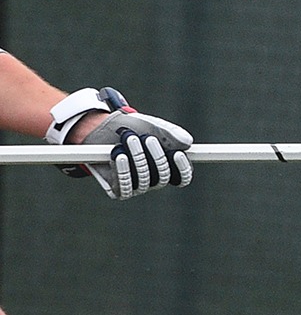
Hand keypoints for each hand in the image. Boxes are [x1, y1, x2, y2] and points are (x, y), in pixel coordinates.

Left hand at [49, 87, 193, 198]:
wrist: (98, 132)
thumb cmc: (130, 128)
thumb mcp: (151, 125)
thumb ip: (170, 132)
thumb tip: (187, 142)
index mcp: (167, 166)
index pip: (182, 177)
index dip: (183, 168)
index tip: (177, 153)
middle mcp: (154, 180)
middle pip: (163, 176)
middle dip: (155, 156)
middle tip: (145, 137)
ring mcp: (137, 187)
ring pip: (144, 179)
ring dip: (137, 157)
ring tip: (127, 137)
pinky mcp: (119, 190)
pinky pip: (125, 185)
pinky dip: (123, 169)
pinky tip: (118, 154)